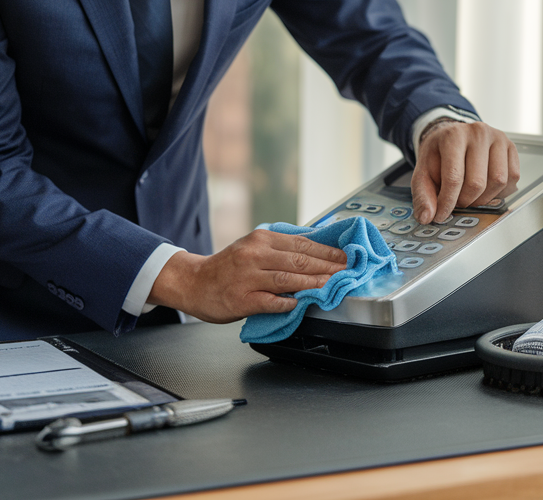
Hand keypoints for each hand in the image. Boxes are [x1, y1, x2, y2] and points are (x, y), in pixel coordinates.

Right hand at [146, 229, 345, 322]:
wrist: (194, 282)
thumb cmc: (228, 267)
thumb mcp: (254, 248)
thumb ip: (281, 249)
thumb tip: (317, 251)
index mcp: (262, 239)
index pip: (302, 244)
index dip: (328, 252)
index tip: (347, 257)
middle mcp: (255, 254)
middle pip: (299, 260)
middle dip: (328, 267)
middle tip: (348, 272)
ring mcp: (248, 277)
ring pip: (288, 279)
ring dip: (314, 283)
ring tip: (333, 286)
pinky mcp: (242, 299)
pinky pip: (270, 301)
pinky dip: (288, 303)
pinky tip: (301, 304)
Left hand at [411, 121, 519, 224]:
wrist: (452, 138)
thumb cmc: (439, 155)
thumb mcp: (423, 172)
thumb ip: (422, 195)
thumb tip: (426, 217)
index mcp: (453, 136)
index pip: (454, 177)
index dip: (448, 202)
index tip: (442, 215)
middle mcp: (478, 133)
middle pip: (477, 183)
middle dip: (465, 201)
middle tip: (457, 202)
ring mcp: (498, 138)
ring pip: (499, 181)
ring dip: (484, 198)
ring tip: (471, 195)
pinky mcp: (511, 146)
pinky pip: (513, 177)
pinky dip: (500, 190)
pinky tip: (486, 188)